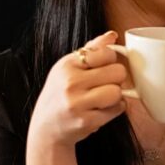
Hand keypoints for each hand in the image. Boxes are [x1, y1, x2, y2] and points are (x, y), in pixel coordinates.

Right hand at [27, 31, 128, 149]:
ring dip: (116, 96)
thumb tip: (112, 35)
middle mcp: (70, 83)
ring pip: (118, 92)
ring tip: (102, 98)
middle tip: (104, 84)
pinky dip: (114, 109)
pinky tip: (101, 110)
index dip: (110, 61)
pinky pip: (118, 109)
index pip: (106, 53)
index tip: (102, 68)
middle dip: (116, 79)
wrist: (46, 129)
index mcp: (67, 65)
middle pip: (118, 72)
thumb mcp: (68, 68)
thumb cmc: (60, 95)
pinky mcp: (87, 121)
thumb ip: (91, 49)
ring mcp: (78, 103)